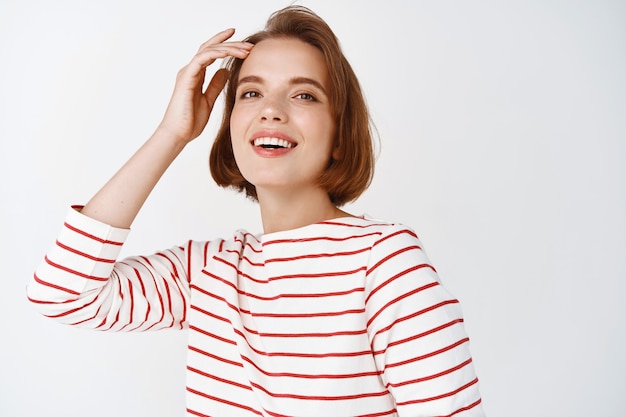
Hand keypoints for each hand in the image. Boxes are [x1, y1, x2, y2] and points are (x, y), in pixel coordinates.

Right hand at [157, 29, 252, 143]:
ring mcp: (187, 73)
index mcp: (196, 74)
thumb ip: (215, 84)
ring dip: (227, 48)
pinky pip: (201, 59)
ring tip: (244, 50)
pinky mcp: (186, 78)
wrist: (178, 134)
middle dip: (231, 44)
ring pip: (208, 51)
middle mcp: (191, 70)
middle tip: (249, 45)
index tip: (243, 43)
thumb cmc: (190, 121)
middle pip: (211, 48)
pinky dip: (214, 54)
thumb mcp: (209, 99)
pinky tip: (227, 53)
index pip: (211, 53)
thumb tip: (226, 71)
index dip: (225, 44)